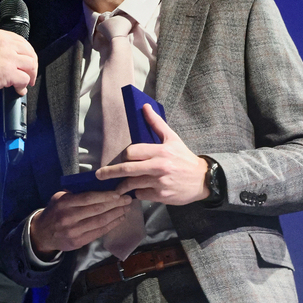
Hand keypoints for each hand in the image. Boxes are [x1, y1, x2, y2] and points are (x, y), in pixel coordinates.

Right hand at [0, 29, 37, 95]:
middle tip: (30, 74)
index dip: (27, 53)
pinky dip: (23, 86)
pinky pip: (24, 79)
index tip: (26, 61)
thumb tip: (2, 59)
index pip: (21, 41)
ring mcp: (8, 58)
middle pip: (29, 53)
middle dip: (32, 65)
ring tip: (26, 83)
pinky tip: (18, 90)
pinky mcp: (8, 73)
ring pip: (30, 65)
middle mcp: (5, 44)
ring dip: (30, 75)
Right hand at [29, 190, 131, 258]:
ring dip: (116, 215)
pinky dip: (111, 225)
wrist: (43, 233)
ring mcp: (74, 231)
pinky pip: (98, 233)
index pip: (88, 198)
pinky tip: (119, 219)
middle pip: (97, 210)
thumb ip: (75, 192)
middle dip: (115, 204)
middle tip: (128, 199)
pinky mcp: (78, 242)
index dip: (105, 195)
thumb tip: (97, 185)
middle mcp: (69, 217)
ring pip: (100, 222)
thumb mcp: (59, 197)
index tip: (118, 192)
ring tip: (126, 208)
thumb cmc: (54, 211)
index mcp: (64, 203)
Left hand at [95, 104, 209, 204]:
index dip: (126, 156)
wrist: (202, 179)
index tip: (125, 158)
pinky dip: (137, 193)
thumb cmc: (184, 158)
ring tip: (118, 187)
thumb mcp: (172, 138)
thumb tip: (145, 107)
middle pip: (127, 169)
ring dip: (123, 186)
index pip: (132, 152)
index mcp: (160, 151)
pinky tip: (139, 190)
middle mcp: (159, 167)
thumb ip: (156, 123)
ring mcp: (160, 182)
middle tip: (100, 175)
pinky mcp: (162, 196)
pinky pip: (141, 194)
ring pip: (132, 184)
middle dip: (110, 172)